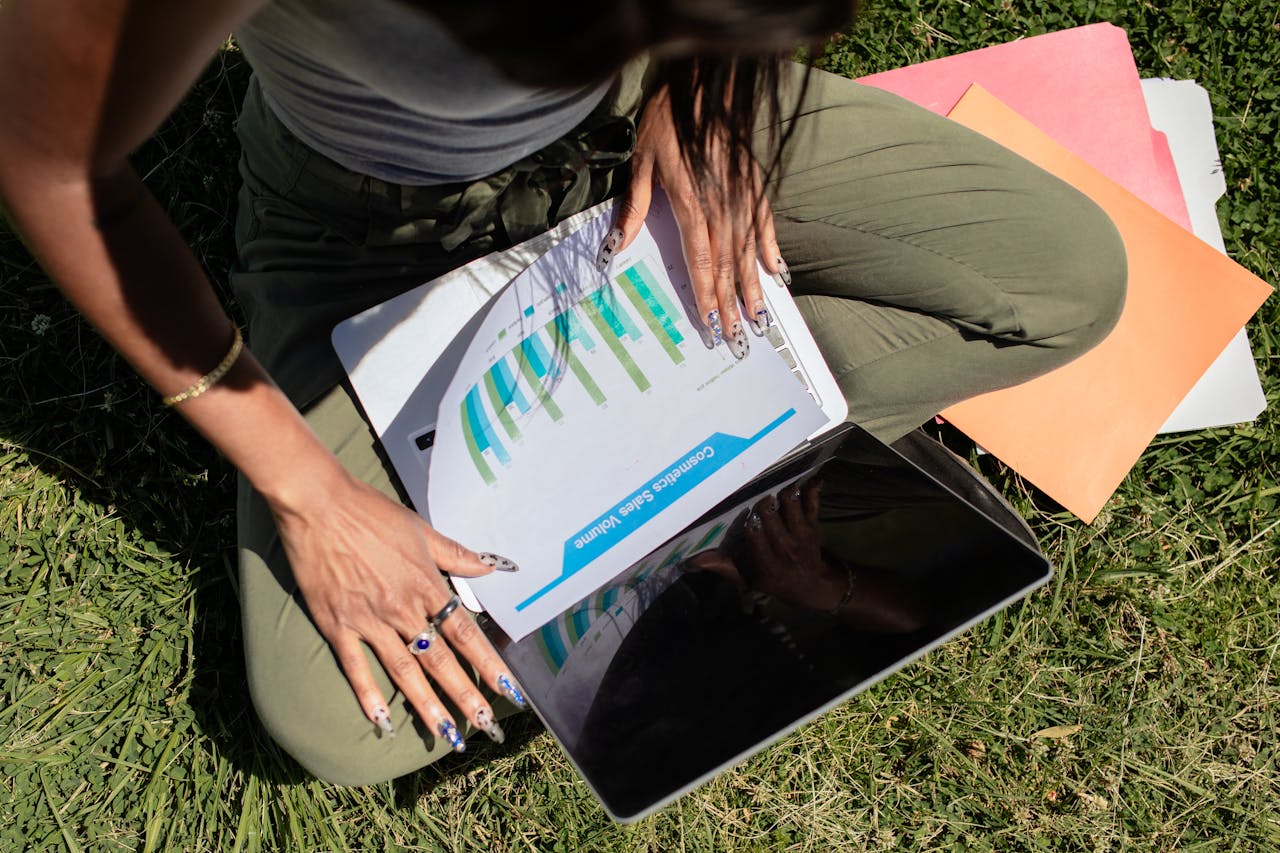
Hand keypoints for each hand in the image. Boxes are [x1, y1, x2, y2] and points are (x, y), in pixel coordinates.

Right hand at [268, 467, 521, 747]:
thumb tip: (489, 567)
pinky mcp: (337, 624)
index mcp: (425, 584)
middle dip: (466, 696)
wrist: (319, 504)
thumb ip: (455, 554)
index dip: (488, 664)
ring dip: (428, 705)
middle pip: (441, 660)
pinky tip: (383, 722)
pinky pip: (356, 667)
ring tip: (447, 736)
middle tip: (485, 727)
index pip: (465, 633)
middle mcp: (402, 607)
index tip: (508, 690)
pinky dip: (369, 696)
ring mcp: (369, 619)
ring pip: (405, 671)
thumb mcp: (420, 530)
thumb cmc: (370, 512)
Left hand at [604, 87, 790, 358]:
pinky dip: (772, 247)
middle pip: (728, 263)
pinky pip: (766, 222)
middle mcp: (721, 204)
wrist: (701, 83)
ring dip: (753, 287)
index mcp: (691, 202)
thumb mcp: (641, 160)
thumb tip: (618, 245)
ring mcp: (741, 195)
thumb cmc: (667, 118)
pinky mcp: (754, 182)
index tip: (709, 322)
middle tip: (736, 338)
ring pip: (749, 250)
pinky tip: (778, 272)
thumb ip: (636, 206)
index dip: (705, 293)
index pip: (700, 258)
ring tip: (759, 318)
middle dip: (731, 304)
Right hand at [690, 479, 848, 609]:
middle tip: (755, 491)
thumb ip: (721, 566)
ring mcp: (801, 534)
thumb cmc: (771, 578)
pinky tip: (810, 477)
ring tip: (775, 482)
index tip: (742, 510)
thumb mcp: (745, 577)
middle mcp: (784, 547)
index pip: (755, 536)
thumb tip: (691, 561)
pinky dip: (812, 489)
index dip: (750, 521)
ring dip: (784, 492)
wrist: (809, 584)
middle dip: (763, 503)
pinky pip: (814, 503)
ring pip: (792, 506)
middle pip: (772, 517)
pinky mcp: (814, 524)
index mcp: (765, 562)